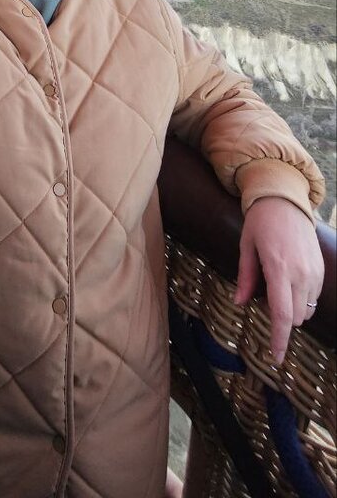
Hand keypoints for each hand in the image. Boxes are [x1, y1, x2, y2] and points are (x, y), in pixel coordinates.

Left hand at [235, 197, 324, 362]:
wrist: (285, 200)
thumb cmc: (261, 222)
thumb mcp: (246, 247)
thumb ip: (245, 277)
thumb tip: (239, 303)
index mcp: (278, 269)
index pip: (283, 314)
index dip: (280, 339)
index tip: (276, 358)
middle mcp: (300, 273)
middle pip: (296, 317)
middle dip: (281, 320)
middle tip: (264, 300)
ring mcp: (313, 271)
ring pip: (306, 309)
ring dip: (293, 309)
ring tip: (277, 285)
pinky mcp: (320, 269)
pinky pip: (313, 296)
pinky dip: (301, 298)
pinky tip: (290, 280)